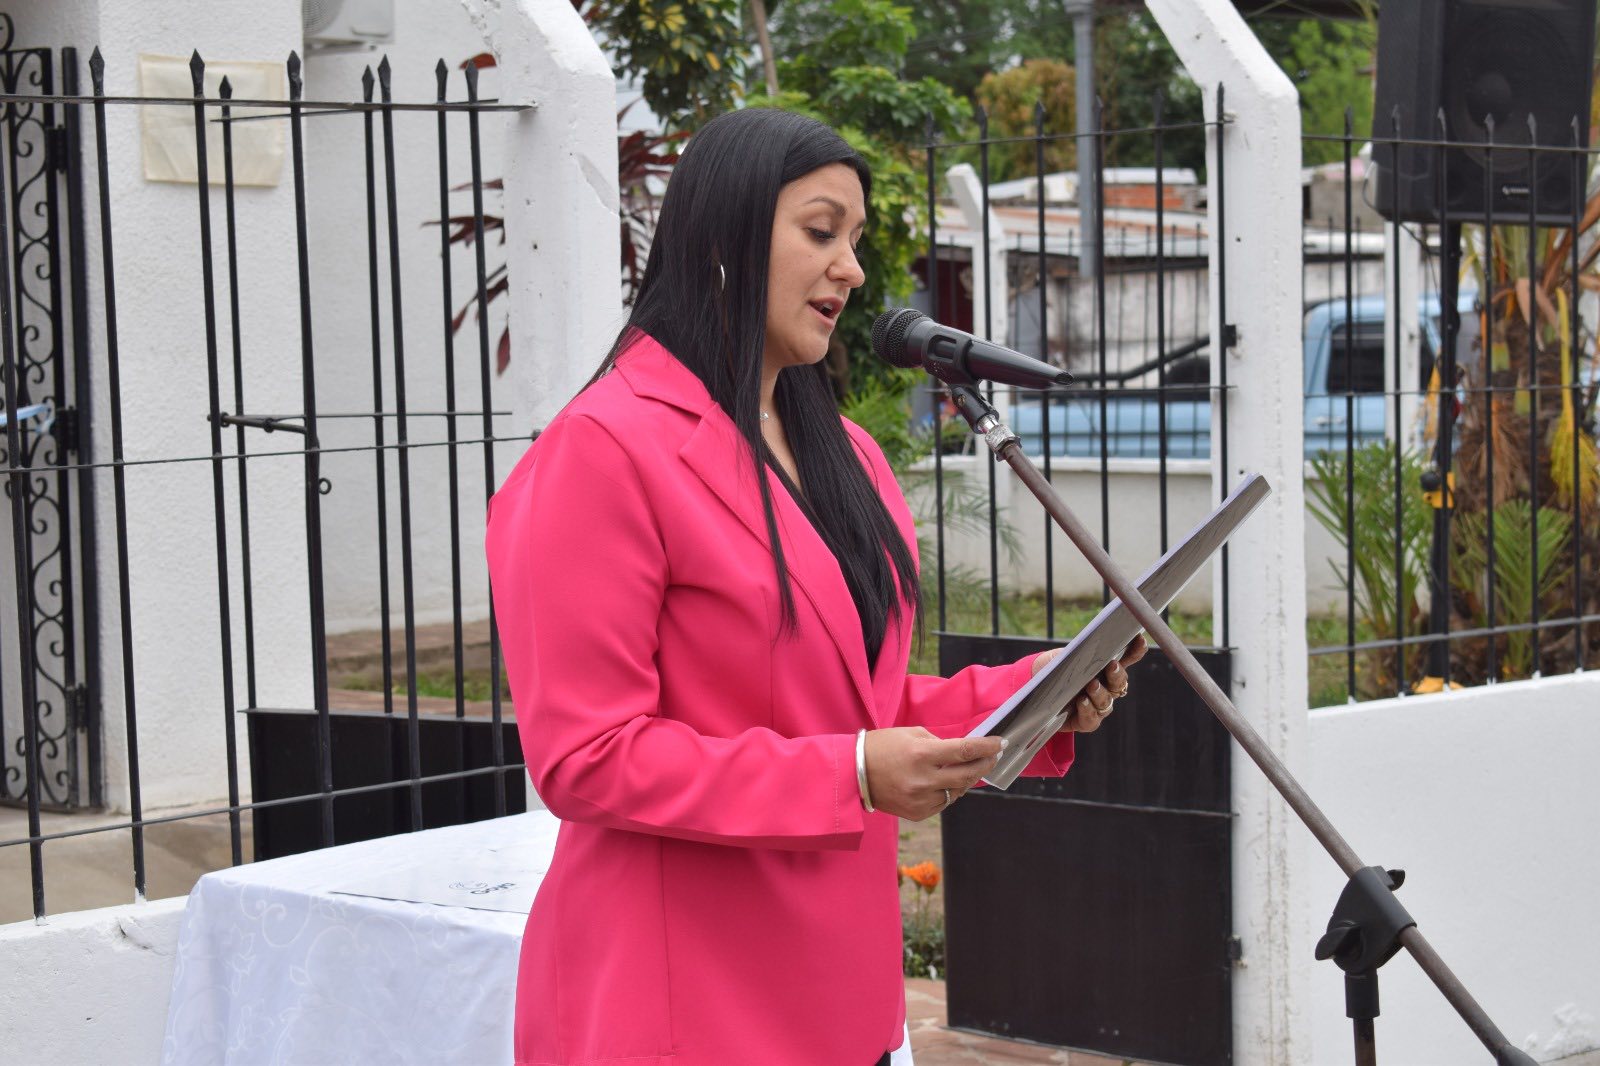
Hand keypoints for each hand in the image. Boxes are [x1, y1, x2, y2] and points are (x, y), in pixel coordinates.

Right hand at [862, 727, 1003, 820]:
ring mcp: (921, 800)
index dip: (986, 747)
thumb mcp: (911, 734)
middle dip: (984, 764)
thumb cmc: (882, 747)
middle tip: (993, 757)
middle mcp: (924, 780)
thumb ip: (939, 743)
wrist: (853, 774)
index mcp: (922, 755)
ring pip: (958, 791)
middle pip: (968, 774)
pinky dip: (948, 792)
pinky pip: (943, 803)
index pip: (965, 751)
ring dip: (966, 779)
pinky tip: (945, 782)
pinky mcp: (918, 814)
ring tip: (968, 769)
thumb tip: (963, 751)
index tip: (1000, 743)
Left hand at [1030, 634, 1148, 733]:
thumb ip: (1075, 653)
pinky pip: (1092, 719)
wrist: (1035, 693)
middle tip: (1111, 665)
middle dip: (1117, 674)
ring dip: (1100, 693)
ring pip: (1106, 702)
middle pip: (1119, 682)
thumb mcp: (1061, 657)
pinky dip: (1088, 710)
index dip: (1136, 650)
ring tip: (1091, 685)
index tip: (1139, 639)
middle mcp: (1106, 688)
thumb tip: (1086, 647)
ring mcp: (1097, 706)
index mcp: (1104, 668)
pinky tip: (1082, 702)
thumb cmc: (1054, 671)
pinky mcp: (1086, 721)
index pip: (1126, 659)